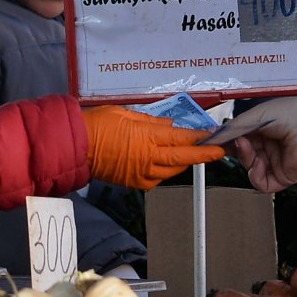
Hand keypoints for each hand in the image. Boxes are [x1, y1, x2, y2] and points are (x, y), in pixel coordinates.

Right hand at [82, 106, 222, 189]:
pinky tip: (168, 163)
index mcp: (148, 138)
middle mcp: (150, 158)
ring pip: (173, 170)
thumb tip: (170, 126)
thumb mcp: (127, 114)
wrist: (77, 148)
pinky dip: (167, 170)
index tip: (215, 135)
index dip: (201, 138)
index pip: (182, 138)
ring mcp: (143, 173)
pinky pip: (158, 178)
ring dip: (185, 162)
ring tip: (194, 154)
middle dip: (204, 155)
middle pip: (184, 158)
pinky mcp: (136, 183)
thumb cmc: (98, 124)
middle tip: (219, 151)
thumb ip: (152, 121)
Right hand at [210, 96, 296, 192]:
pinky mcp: (281, 177)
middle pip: (241, 153)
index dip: (226, 139)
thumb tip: (213, 136)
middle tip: (227, 143)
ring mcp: (275, 162)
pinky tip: (257, 164)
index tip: (211, 140)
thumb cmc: (294, 115)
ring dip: (245, 159)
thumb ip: (234, 127)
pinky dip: (254, 175)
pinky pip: (260, 182)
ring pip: (248, 167)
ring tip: (249, 147)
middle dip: (234, 148)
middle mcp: (269, 145)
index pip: (240, 136)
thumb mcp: (257, 115)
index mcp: (264, 128)